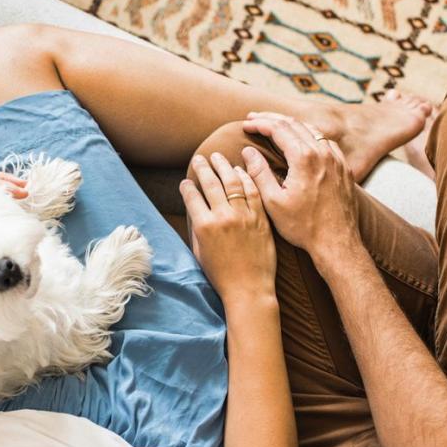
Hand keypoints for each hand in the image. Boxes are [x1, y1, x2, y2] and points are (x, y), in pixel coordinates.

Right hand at [180, 152, 276, 301]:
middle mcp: (223, 217)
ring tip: (217, 157)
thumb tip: (195, 209)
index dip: (187, 186)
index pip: (192, 196)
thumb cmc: (221, 275)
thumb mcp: (199, 252)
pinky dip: (245, 178)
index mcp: (204, 226)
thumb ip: (197, 228)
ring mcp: (244, 216)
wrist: (249, 288)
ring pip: (232, 182)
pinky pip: (253, 191)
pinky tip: (239, 170)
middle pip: (211, 183)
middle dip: (203, 168)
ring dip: (223, 166)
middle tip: (200, 158)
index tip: (186, 181)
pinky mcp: (260, 218)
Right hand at [241, 113, 361, 261]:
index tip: (245, 124)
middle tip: (254, 118)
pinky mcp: (344, 168)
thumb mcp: (273, 202)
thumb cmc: (303, 227)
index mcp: (304, 158)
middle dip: (272, 119)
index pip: (279, 129)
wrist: (337, 243)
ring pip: (311, 130)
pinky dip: (309, 135)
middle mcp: (323, 153)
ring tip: (275, 125)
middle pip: (295, 124)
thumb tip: (248, 152)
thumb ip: (259, 173)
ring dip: (291, 124)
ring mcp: (336, 159)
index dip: (260, 124)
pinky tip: (302, 141)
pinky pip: (326, 142)